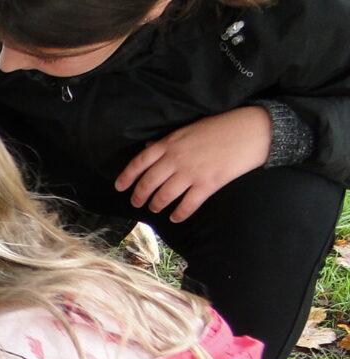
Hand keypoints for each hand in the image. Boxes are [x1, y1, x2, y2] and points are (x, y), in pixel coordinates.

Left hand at [115, 106, 271, 222]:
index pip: (139, 162)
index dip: (127, 176)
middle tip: (137, 203)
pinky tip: (176, 217)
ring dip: (157, 205)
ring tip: (155, 209)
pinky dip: (179, 214)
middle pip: (148, 183)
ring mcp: (191, 173)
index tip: (119, 187)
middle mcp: (176, 159)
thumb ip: (169, 141)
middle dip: (139, 196)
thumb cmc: (221, 126)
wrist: (252, 129)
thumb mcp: (189, 128)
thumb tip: (149, 148)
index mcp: (170, 143)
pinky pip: (187, 205)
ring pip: (164, 196)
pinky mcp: (208, 184)